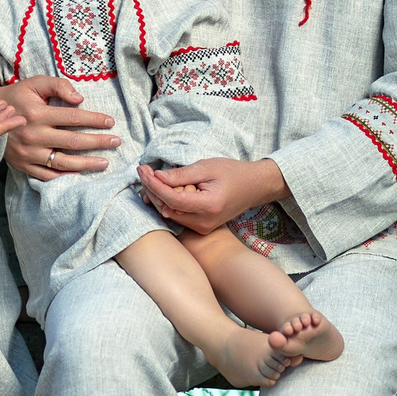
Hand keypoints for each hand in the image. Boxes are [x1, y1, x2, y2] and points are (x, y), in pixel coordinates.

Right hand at [1, 75, 121, 181]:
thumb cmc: (18, 97)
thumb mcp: (35, 83)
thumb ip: (59, 86)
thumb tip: (80, 99)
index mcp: (37, 114)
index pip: (73, 118)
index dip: (94, 120)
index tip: (110, 122)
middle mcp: (33, 136)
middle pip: (73, 142)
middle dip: (98, 142)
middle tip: (116, 142)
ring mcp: (28, 154)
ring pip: (63, 162)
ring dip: (87, 164)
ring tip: (104, 162)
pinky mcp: (23, 165)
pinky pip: (47, 175)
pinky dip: (65, 176)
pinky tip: (80, 173)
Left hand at [137, 157, 284, 232]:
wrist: (254, 187)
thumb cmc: (233, 173)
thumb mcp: (207, 167)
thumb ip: (182, 174)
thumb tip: (157, 177)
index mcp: (208, 206)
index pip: (172, 199)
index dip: (154, 185)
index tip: (143, 170)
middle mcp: (204, 222)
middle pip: (167, 208)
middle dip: (152, 190)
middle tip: (142, 171)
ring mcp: (202, 228)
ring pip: (170, 213)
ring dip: (158, 196)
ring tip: (149, 177)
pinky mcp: (201, 227)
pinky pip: (178, 216)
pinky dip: (167, 202)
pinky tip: (161, 188)